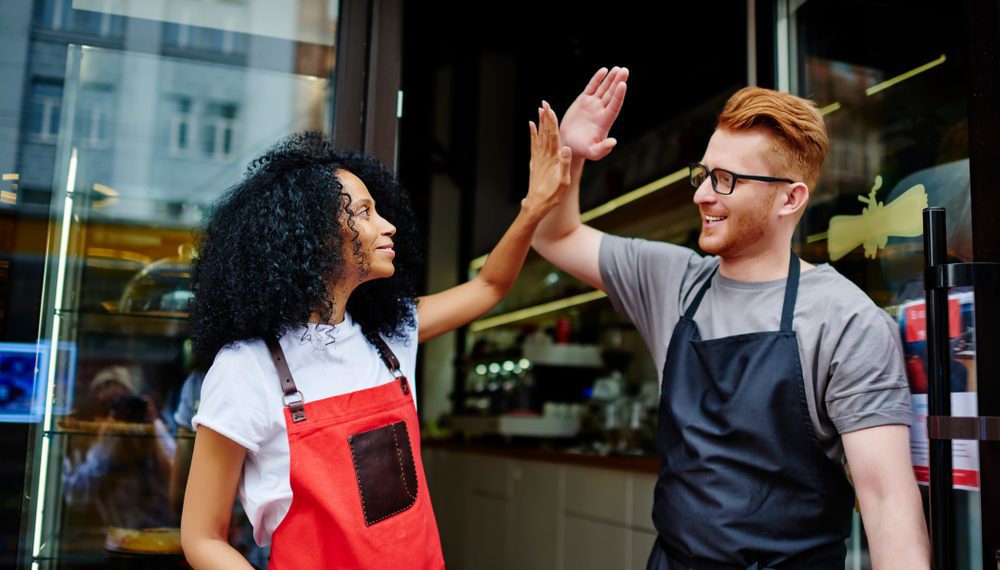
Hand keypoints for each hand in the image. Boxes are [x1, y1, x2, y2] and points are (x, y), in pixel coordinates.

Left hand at [525, 101, 571, 218]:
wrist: (536, 206)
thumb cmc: (552, 196)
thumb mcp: (563, 182)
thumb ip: (564, 164)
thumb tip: (565, 147)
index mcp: (553, 159)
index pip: (553, 136)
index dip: (551, 122)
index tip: (550, 109)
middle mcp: (544, 156)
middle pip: (545, 133)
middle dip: (546, 117)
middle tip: (544, 103)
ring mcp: (538, 159)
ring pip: (539, 136)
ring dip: (540, 122)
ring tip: (540, 110)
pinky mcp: (534, 163)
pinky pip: (533, 145)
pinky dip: (533, 134)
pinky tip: (532, 126)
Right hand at [560, 67, 627, 160]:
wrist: (569, 144)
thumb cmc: (582, 150)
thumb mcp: (593, 152)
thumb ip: (603, 148)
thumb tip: (614, 142)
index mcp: (605, 121)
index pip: (614, 105)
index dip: (619, 95)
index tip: (623, 84)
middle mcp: (601, 111)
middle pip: (612, 94)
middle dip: (618, 82)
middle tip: (625, 70)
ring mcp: (593, 105)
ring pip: (604, 89)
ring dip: (611, 79)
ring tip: (618, 69)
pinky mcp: (583, 101)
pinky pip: (592, 88)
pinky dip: (597, 79)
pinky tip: (603, 71)